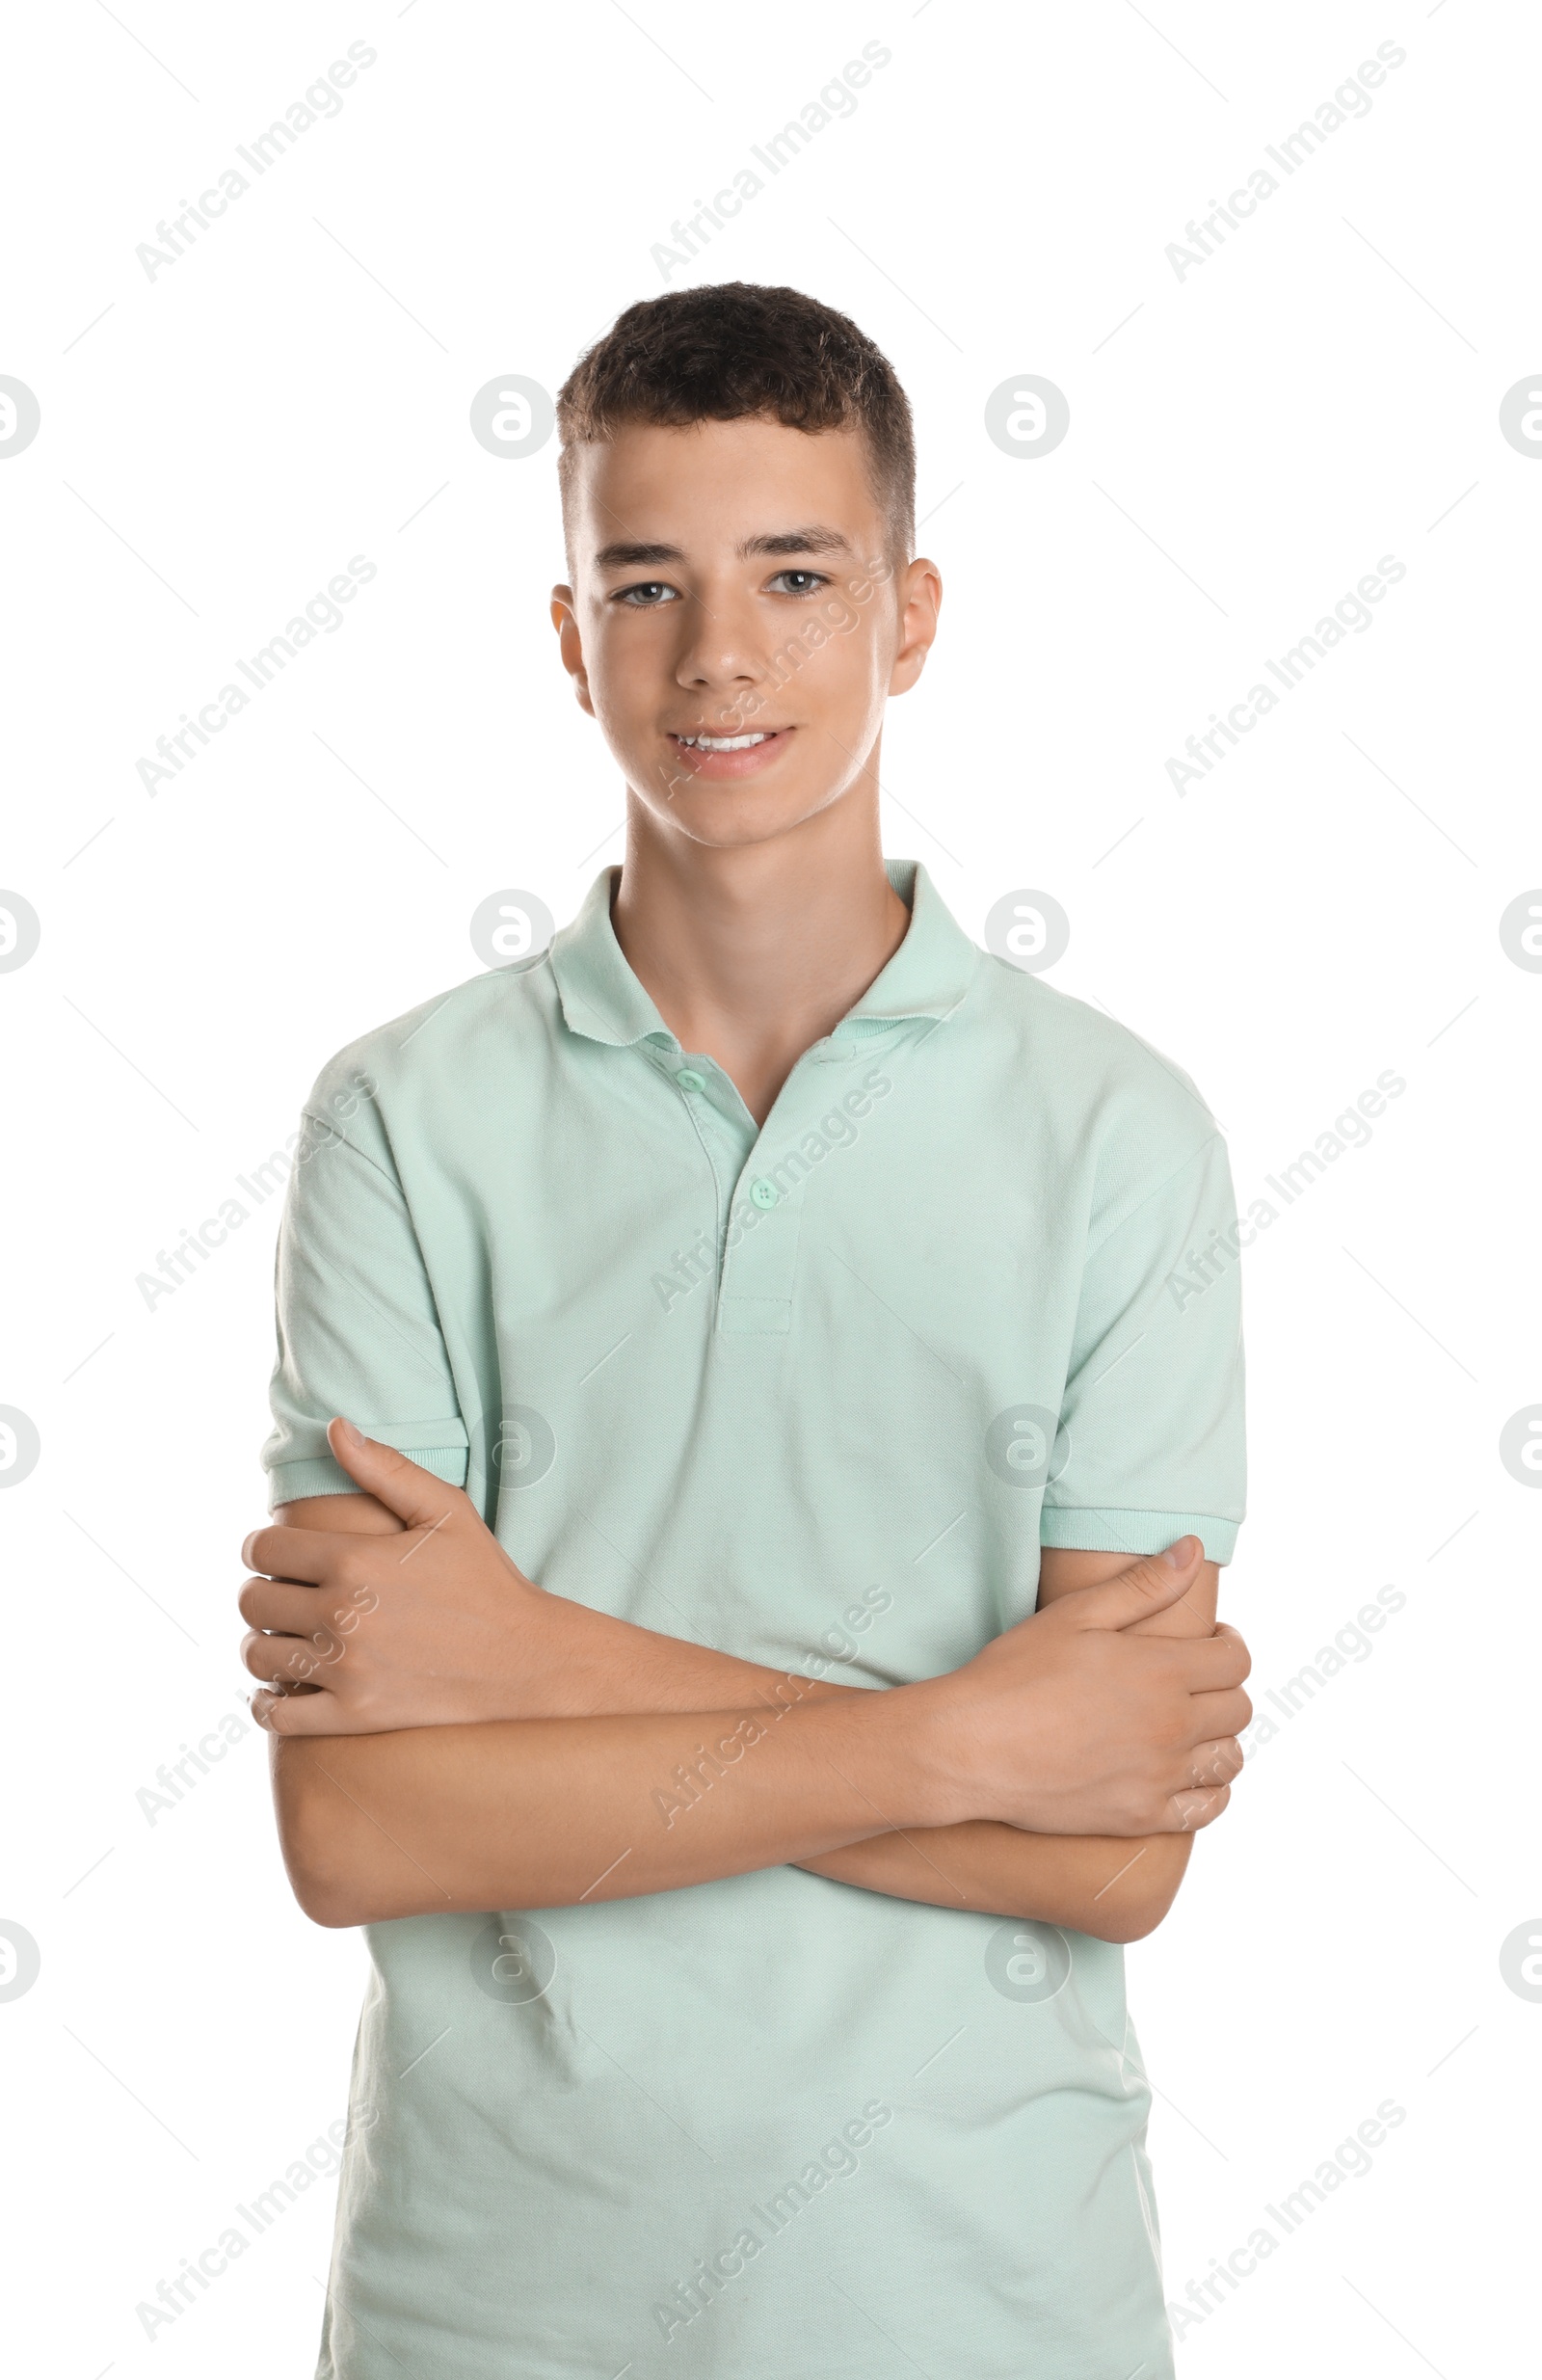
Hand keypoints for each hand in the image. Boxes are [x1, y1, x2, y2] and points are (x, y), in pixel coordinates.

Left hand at [239, 1421, 544, 1732]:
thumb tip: (334, 1427)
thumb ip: (385, 1468)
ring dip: (262, 1643)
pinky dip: (268, 1702)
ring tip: (287, 1636)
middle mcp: (341, 1615)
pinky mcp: (354, 1715)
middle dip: (260, 1591)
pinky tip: (286, 1686)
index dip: (260, 1547)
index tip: (274, 1554)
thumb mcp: (446, 1512)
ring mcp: (345, 1669)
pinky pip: (277, 1715)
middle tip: (283, 1593)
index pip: (262, 1549)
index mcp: (354, 1560)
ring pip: (256, 1655)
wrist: (524, 1660)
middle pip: (252, 1601)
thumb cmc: (485, 1579)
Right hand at [909, 1538, 1250, 1836]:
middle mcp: (1171, 1726)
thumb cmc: (1015, 1674)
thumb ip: (1143, 1584)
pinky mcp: (1141, 1816)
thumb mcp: (1077, 1615)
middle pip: (1238, 1709)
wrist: (971, 1748)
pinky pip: (1206, 1807)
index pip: (1236, 1661)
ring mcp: (1159, 1776)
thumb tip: (1193, 1549)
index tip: (1211, 1643)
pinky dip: (1208, 1790)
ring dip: (1219, 1738)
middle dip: (1224, 1689)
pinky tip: (1185, 1774)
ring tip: (1190, 1726)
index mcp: (1161, 1671)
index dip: (1229, 1645)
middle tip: (1194, 1682)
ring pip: (1229, 1760)